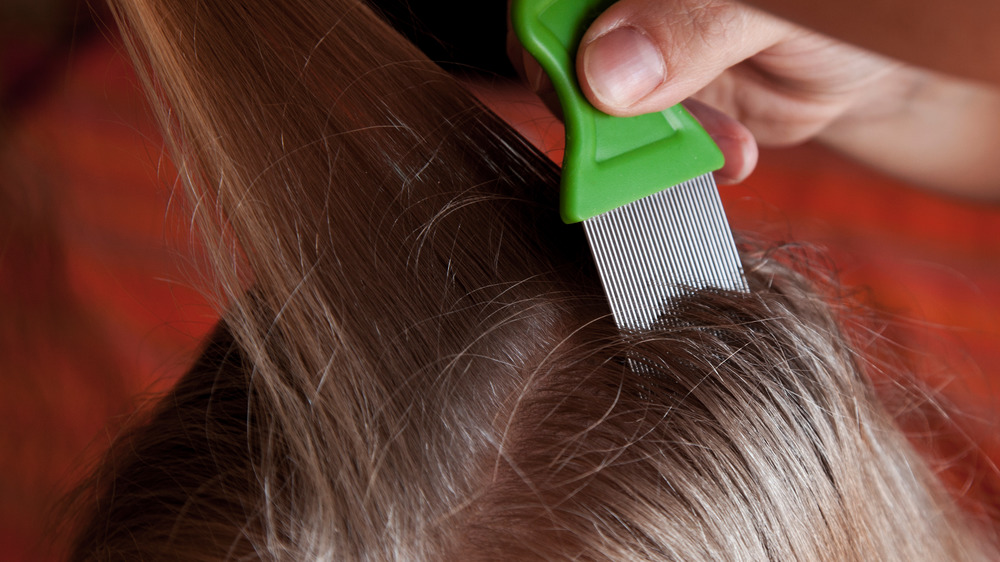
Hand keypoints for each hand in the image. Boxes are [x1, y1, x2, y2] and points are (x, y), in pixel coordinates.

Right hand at [511, 0, 999, 195]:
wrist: (875, 66)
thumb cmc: (839, 14)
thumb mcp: (771, 10)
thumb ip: (689, 27)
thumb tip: (604, 72)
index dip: (547, 39)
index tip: (580, 87)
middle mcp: (628, 7)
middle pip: (558, 53)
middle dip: (601, 105)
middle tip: (645, 132)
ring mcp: (638, 56)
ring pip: (590, 109)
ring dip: (648, 144)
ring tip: (722, 145)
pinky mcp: (657, 106)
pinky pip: (635, 145)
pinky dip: (677, 161)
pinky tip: (732, 151)